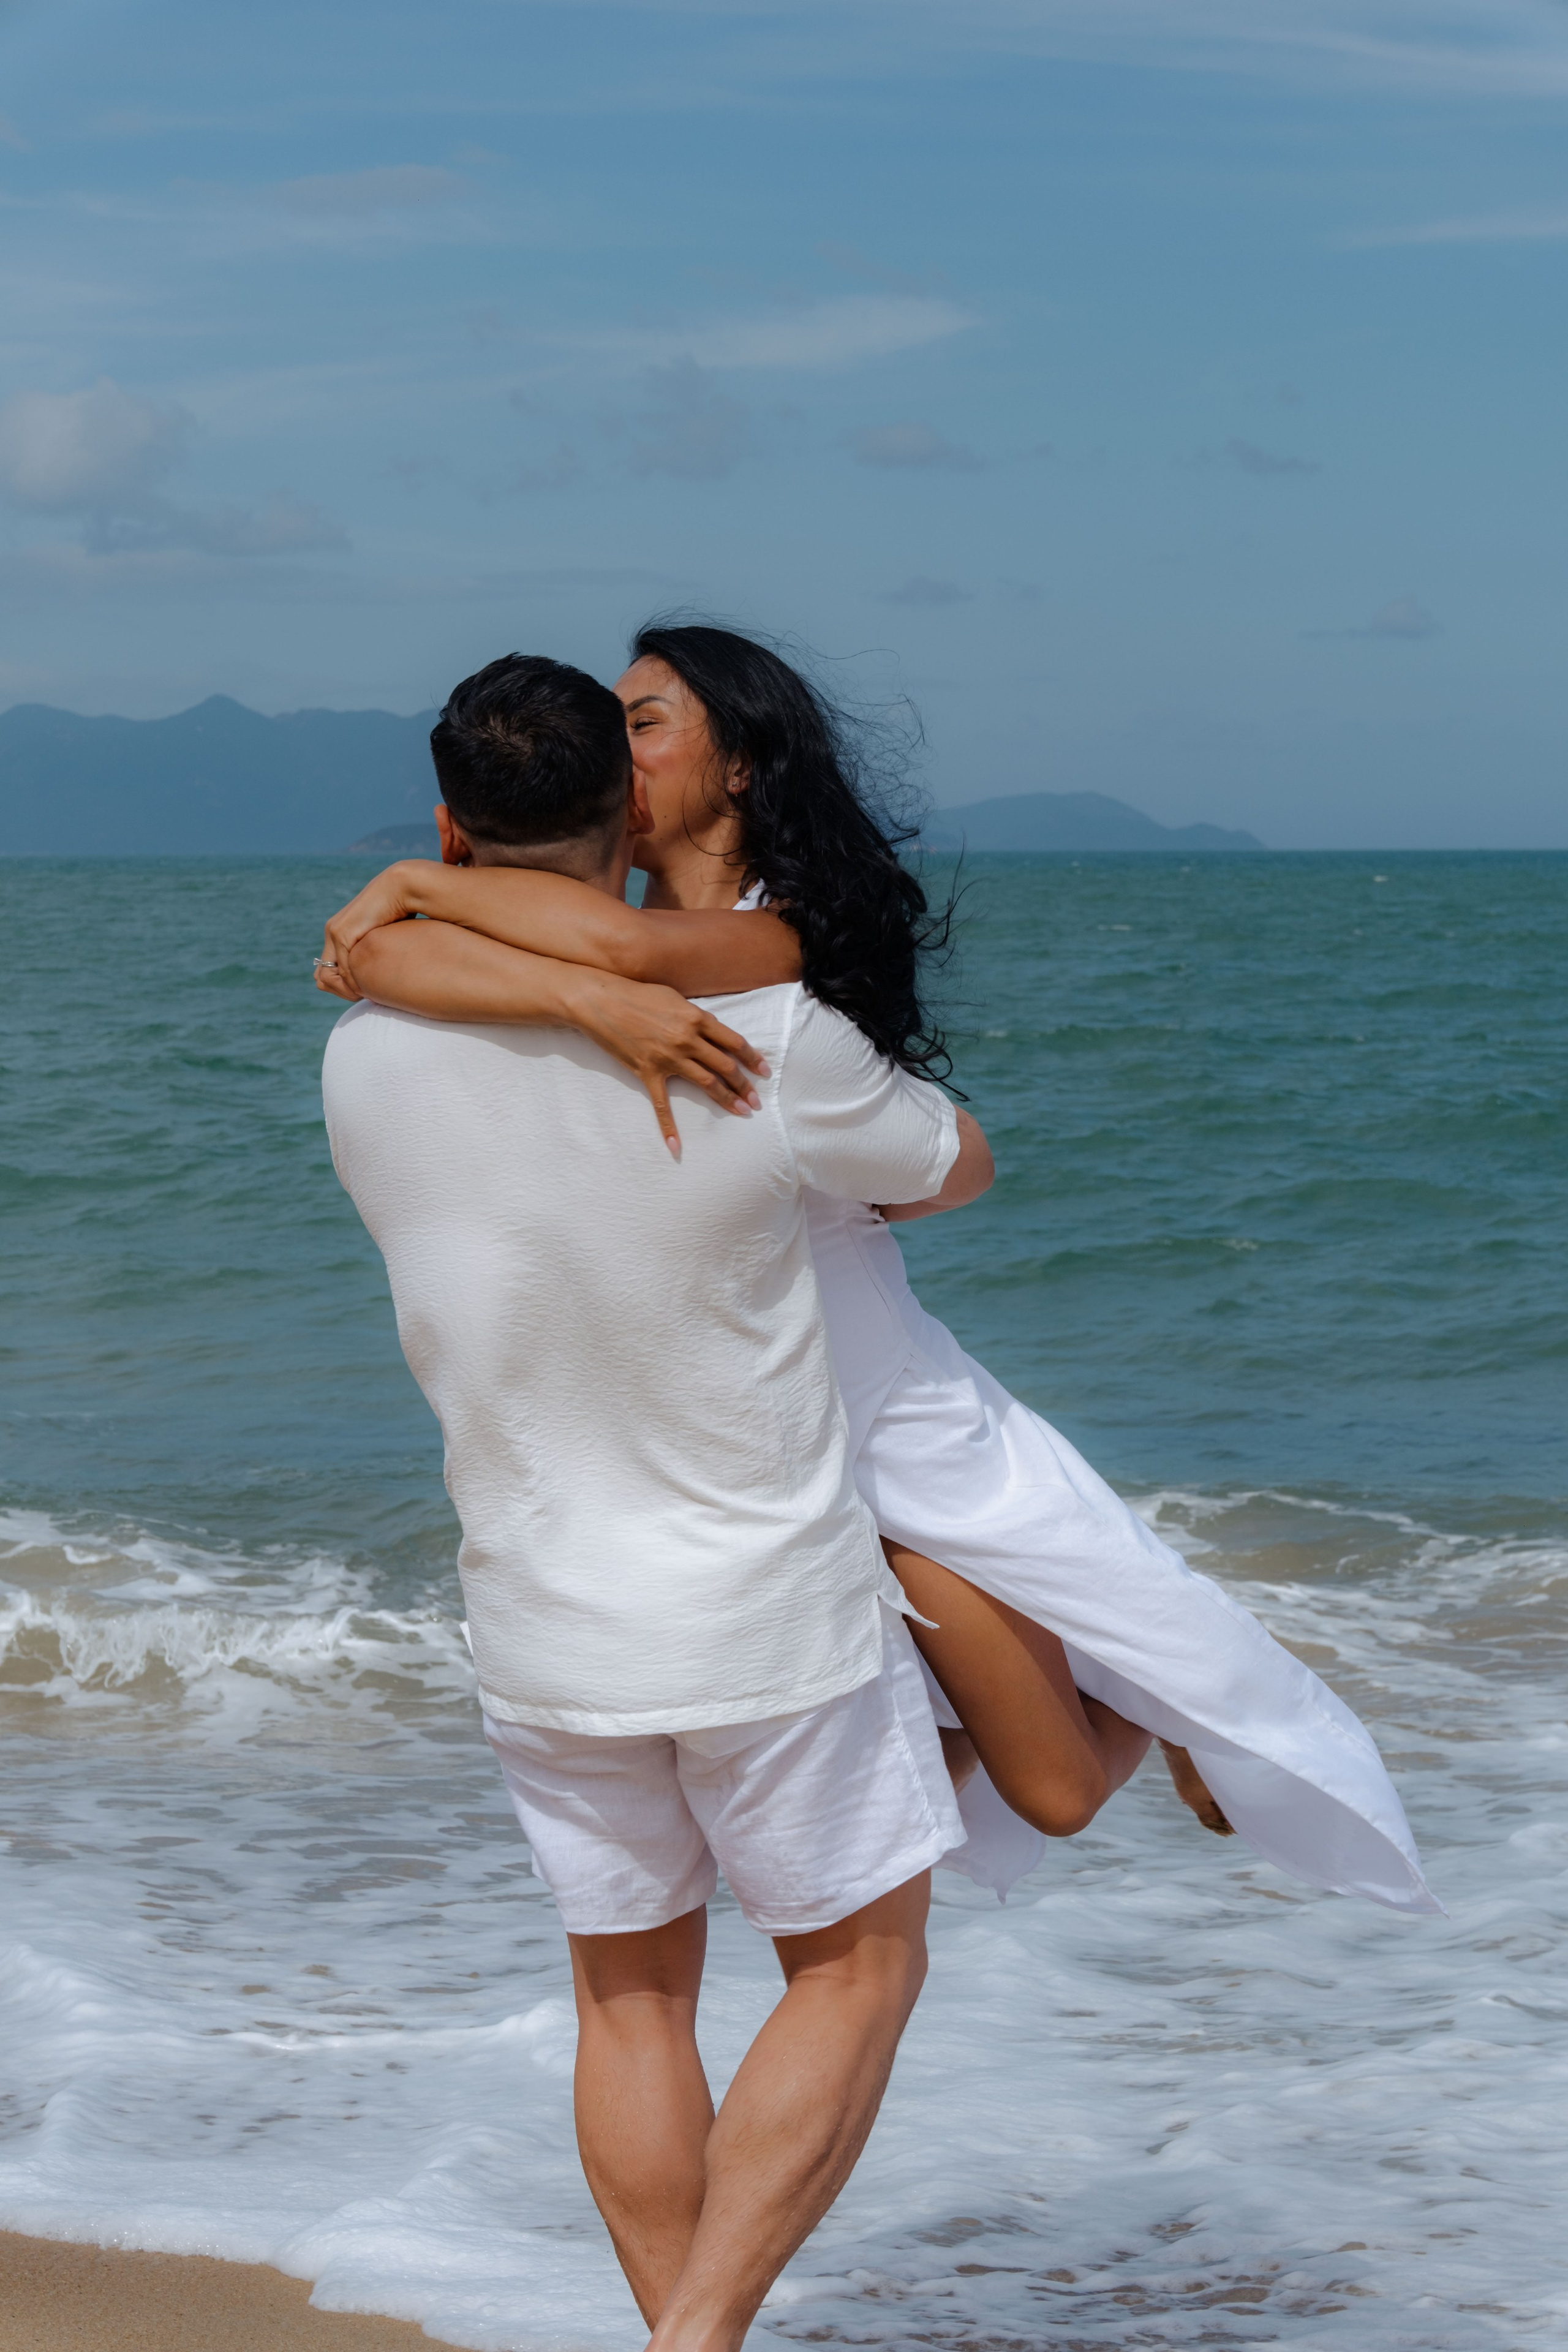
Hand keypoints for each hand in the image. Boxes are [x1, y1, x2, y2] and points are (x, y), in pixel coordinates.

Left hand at [314, 862, 436, 1000]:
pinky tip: (371, 986)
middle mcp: (332, 931)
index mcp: (339, 931)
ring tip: (369, 994)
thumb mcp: (384, 936)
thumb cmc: (401, 911)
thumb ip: (376, 950)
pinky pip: (344, 967)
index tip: (363, 992)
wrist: (401, 888)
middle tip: (363, 997)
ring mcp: (335, 931)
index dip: (342, 985)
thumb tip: (382, 969)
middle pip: (323, 975)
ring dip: (351, 988)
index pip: (327, 969)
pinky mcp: (342, 933)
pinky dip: (356, 980)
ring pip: (334, 975)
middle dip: (342, 991)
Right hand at [566, 969, 770, 1155]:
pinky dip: (668, 1126)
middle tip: (756, 1101)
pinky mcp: (648, 1072)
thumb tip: (711, 1030)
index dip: (752, 1058)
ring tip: (742, 1111)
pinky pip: (661, 1105)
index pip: (734, 1042)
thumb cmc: (638, 995)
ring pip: (707, 1083)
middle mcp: (687, 1040)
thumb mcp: (674, 998)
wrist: (602, 1002)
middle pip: (725, 1066)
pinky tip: (676, 1146)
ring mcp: (668, 1058)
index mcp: (697, 1019)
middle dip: (744, 1085)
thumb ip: (695, 1016)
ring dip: (727, 1099)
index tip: (764, 1071)